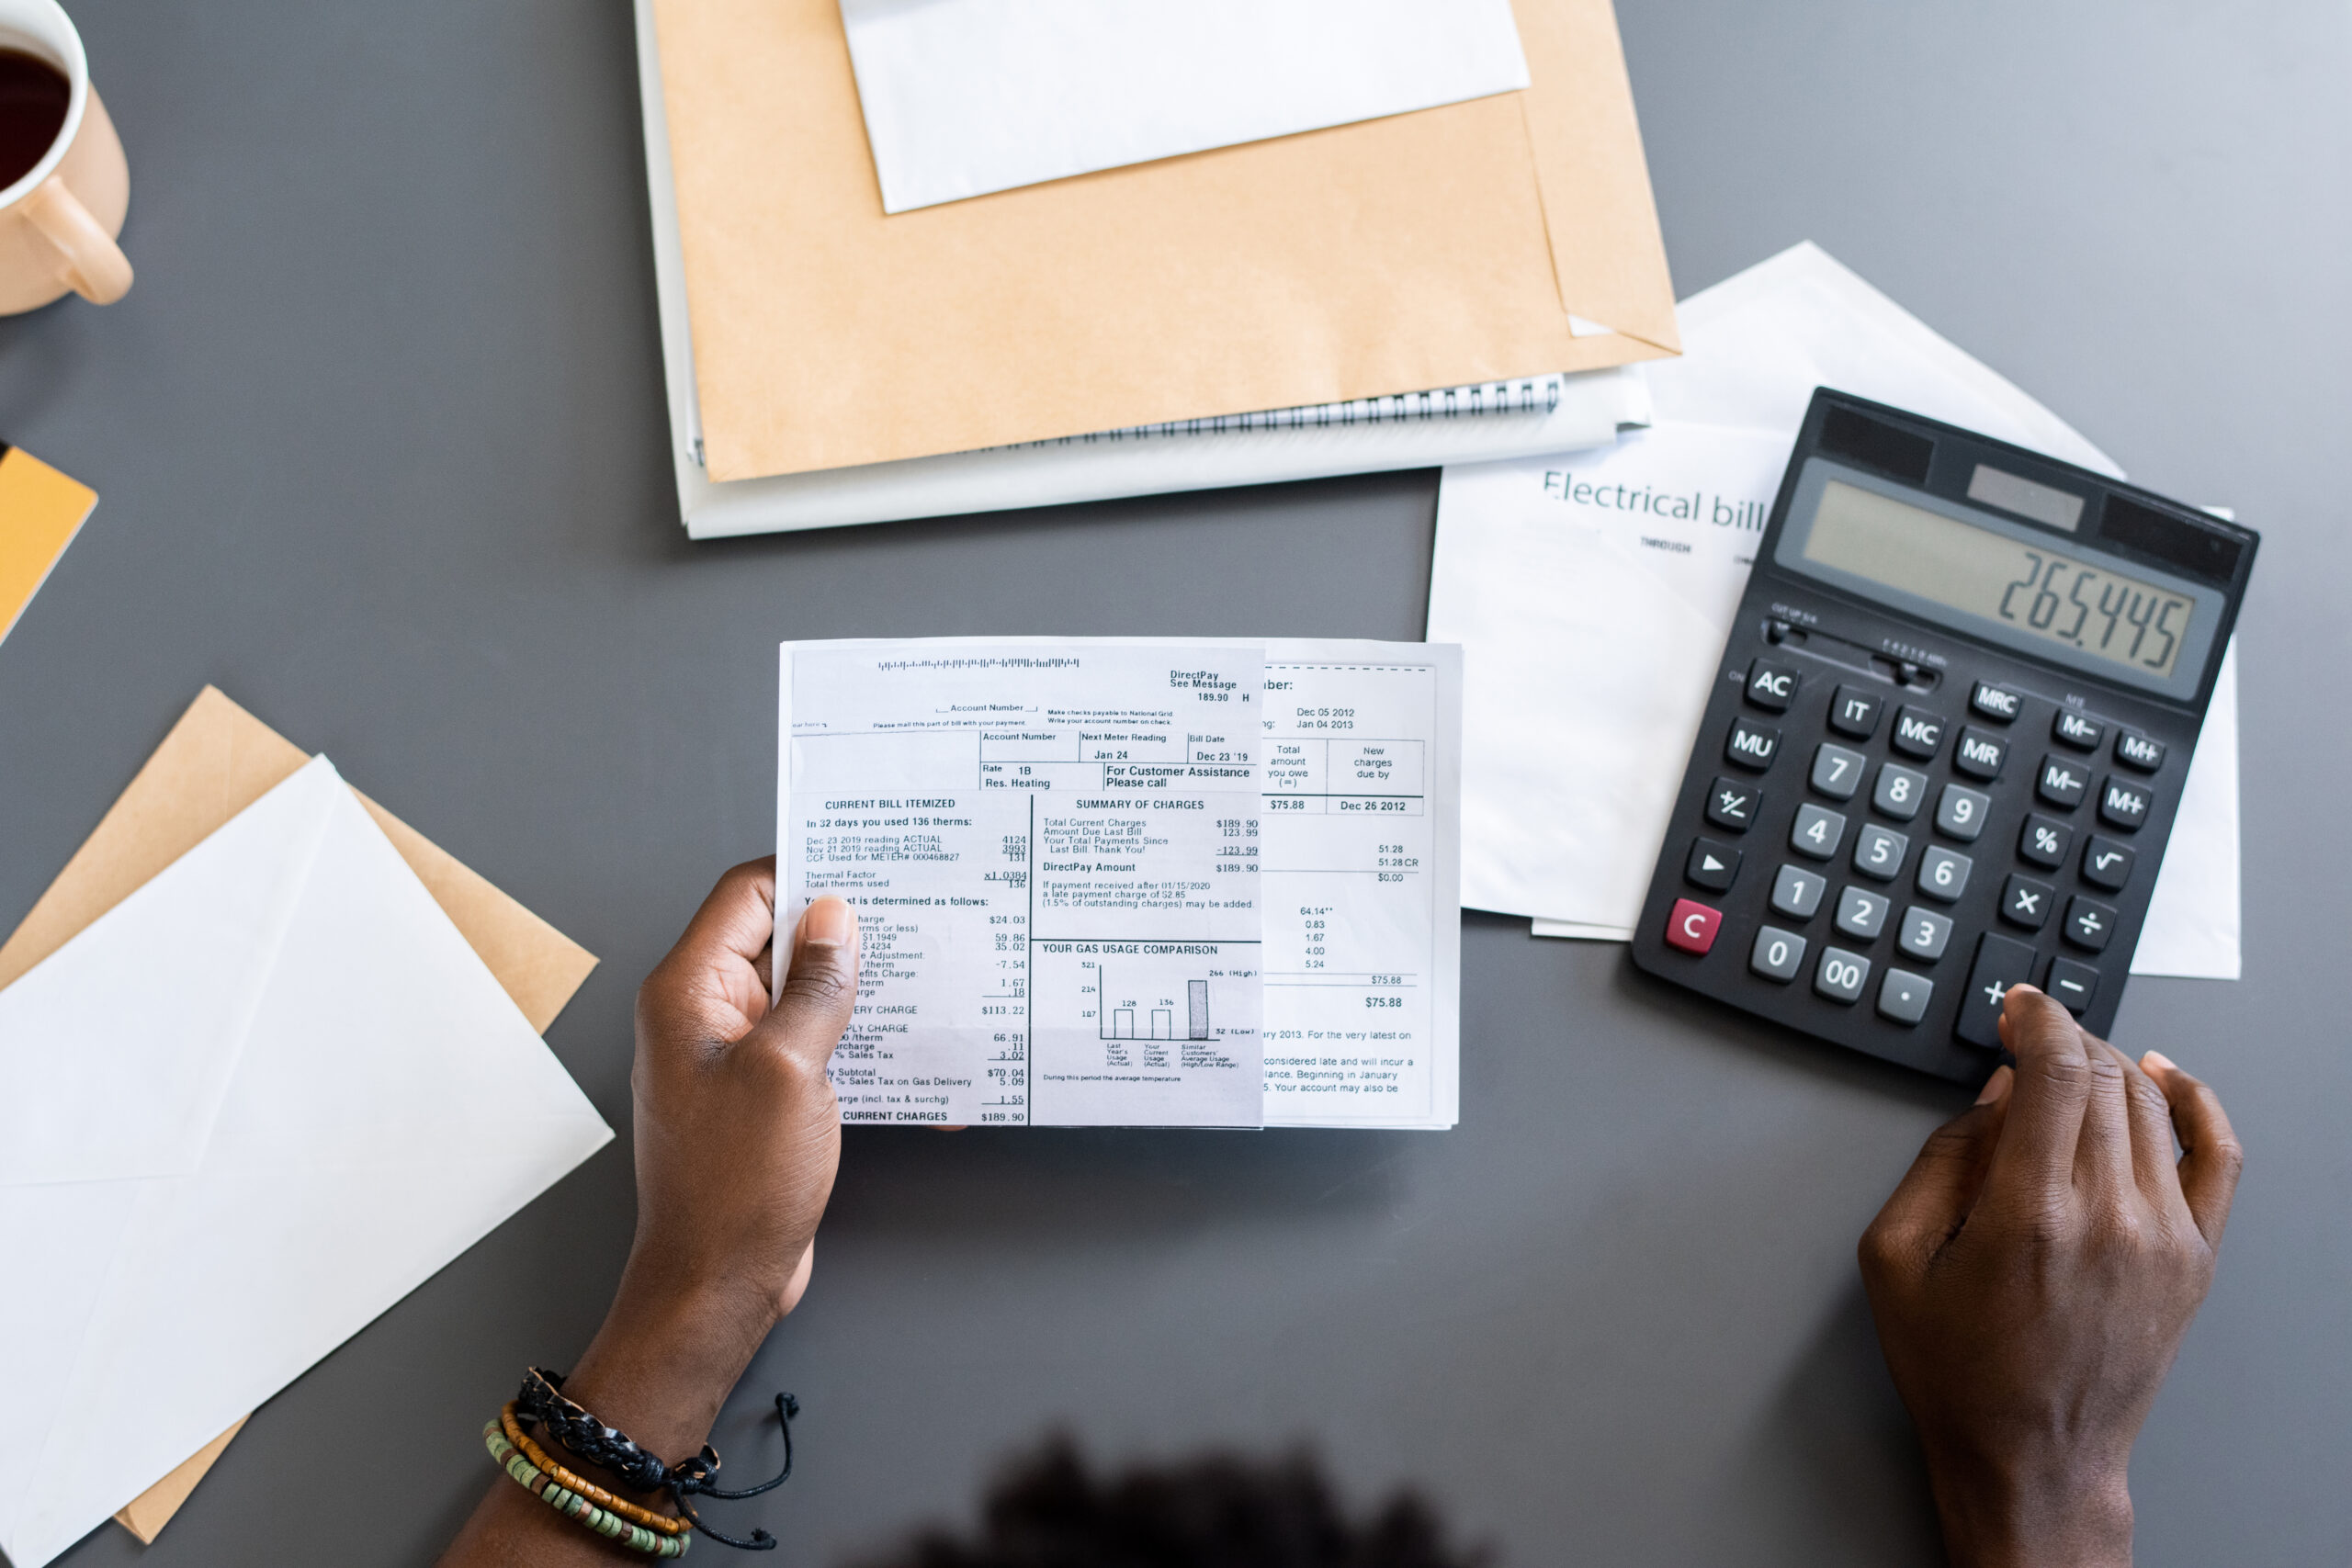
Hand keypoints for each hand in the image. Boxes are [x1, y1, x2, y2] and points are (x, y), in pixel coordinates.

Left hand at [441, 863, 858, 1563]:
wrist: (715, 1285)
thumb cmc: (735, 1187)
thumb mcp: (790, 1071)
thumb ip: (815, 989)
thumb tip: (835, 918)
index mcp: (689, 992)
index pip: (746, 894)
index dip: (807, 872)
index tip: (870, 865)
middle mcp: (701, 1015)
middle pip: (775, 937)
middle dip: (842, 928)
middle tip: (913, 913)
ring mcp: (730, 1057)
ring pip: (798, 992)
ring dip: (855, 987)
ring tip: (924, 975)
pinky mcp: (759, 1096)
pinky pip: (807, 1042)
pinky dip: (852, 1037)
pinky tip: (905, 1046)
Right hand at [1858, 986, 2241, 1567]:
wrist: (2035, 1460)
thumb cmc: (1962, 1374)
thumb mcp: (1897, 1259)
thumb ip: (1941, 1162)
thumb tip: (1994, 1097)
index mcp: (2029, 1216)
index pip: (2055, 1072)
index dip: (2036, 1019)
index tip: (2017, 1006)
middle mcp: (2109, 1220)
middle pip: (2103, 1077)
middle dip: (2062, 1038)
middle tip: (2029, 1034)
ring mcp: (2164, 1239)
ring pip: (2149, 1105)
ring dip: (2109, 1064)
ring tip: (2071, 1062)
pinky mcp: (2195, 1260)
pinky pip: (2218, 1155)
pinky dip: (2197, 1101)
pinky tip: (2168, 1077)